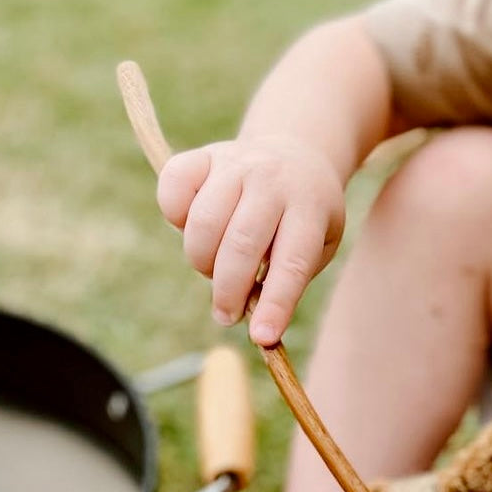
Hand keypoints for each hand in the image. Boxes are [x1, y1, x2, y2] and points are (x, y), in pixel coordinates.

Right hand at [157, 134, 344, 344]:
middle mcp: (272, 180)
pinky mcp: (201, 157)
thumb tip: (256, 324)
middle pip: (241, 245)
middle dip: (229, 291)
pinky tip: (193, 227)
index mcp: (309, 206)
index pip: (292, 262)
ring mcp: (235, 163)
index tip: (262, 338)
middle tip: (227, 315)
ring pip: (203, 224)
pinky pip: (173, 191)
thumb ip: (290, 280)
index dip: (275, 304)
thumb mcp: (318, 243)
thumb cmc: (304, 216)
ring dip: (202, 260)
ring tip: (216, 268)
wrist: (294, 153)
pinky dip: (175, 218)